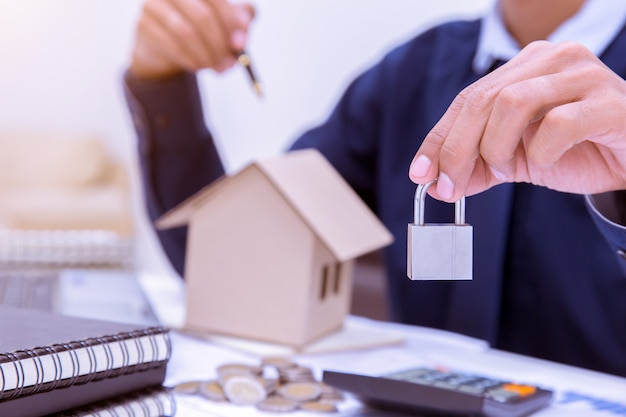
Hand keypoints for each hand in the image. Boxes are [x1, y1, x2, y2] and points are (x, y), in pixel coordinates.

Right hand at [130, 0, 254, 78]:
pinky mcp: (144, 24)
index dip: (231, 21)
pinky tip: (199, 66)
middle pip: (202, 16)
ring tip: (217, 67)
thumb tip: (241, 40)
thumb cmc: (202, 29)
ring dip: (206, 56)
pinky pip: (173, 47)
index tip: (240, 45)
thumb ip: (241, 21)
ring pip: (187, 34)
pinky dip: (191, 61)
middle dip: (220, 45)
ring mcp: (154, 4)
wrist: (166, 46)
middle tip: (230, 64)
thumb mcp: (226, 21)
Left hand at [408, 41, 625, 201]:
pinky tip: (546, 162)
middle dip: (456, 149)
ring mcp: (583, 75)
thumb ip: (477, 167)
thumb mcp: (515, 160)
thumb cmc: (577, 151)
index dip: (439, 138)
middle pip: (482, 100)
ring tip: (503, 169)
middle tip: (449, 186)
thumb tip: (435, 184)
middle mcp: (552, 59)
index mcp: (526, 66)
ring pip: (512, 103)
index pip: (468, 99)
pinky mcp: (608, 101)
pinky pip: (557, 123)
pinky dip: (540, 151)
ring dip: (495, 147)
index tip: (419, 173)